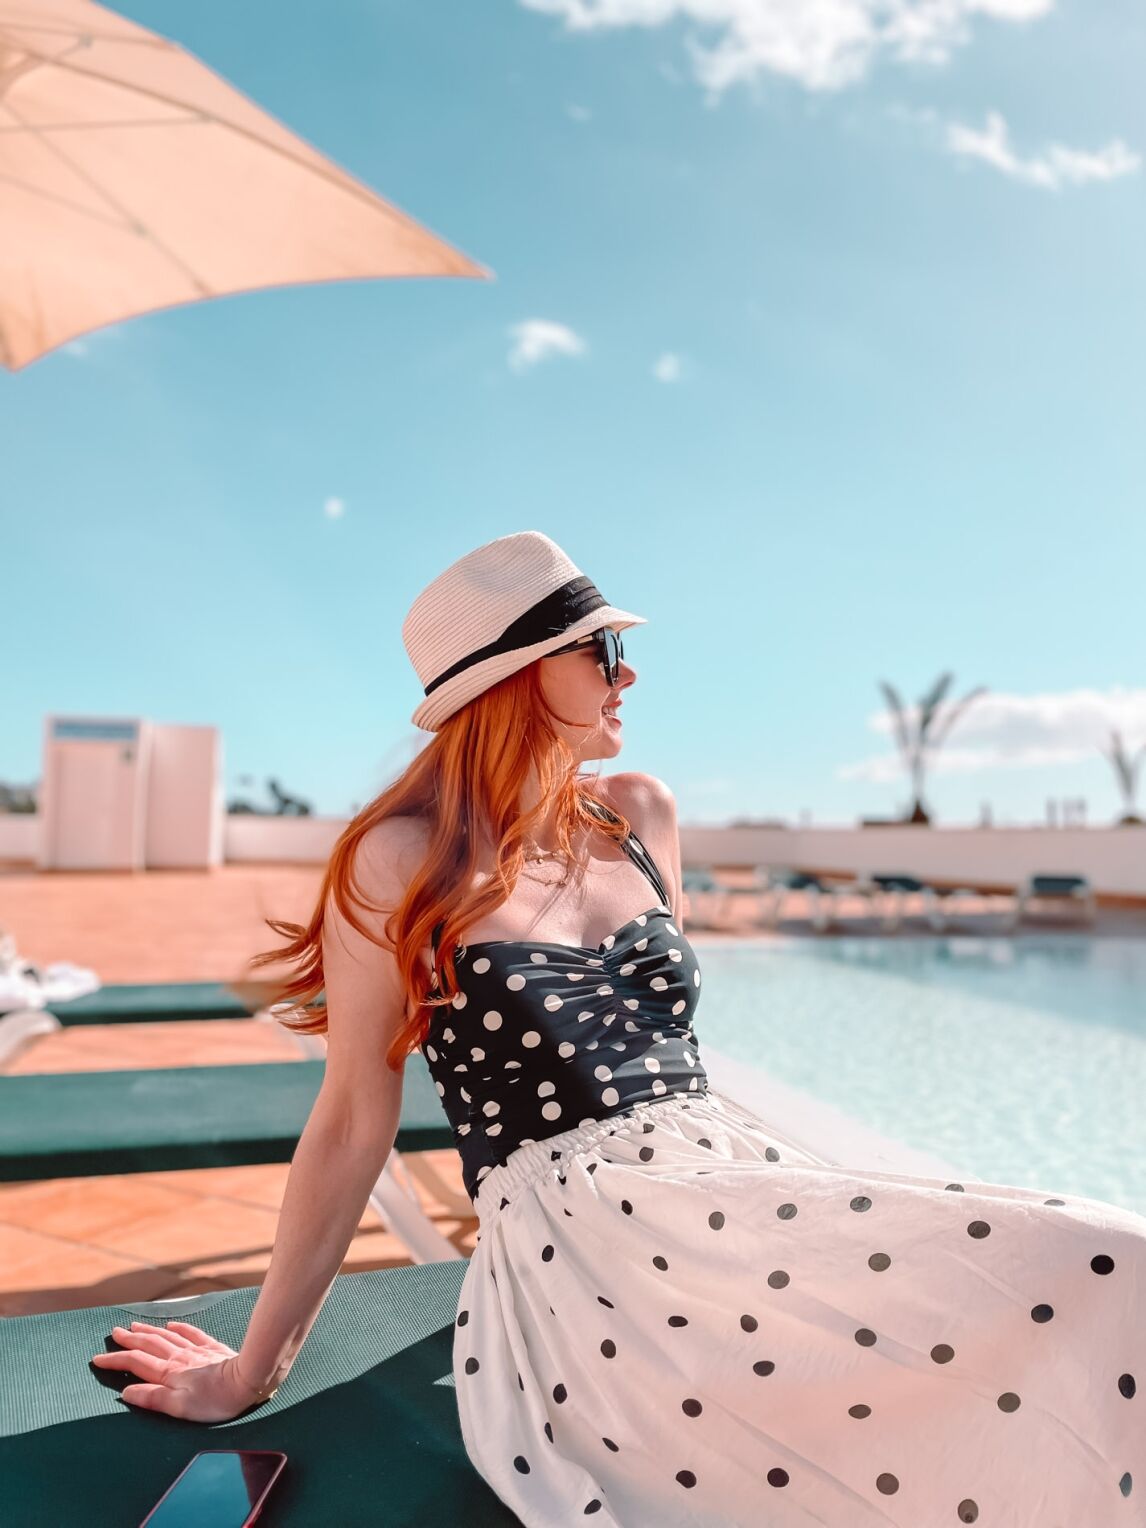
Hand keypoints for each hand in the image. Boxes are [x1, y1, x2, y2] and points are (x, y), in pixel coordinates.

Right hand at [90, 1320, 276, 1421]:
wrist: (249, 1380)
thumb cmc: (215, 1400)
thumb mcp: (180, 1407)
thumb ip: (152, 1398)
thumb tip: (125, 1392)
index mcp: (168, 1373)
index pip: (135, 1364)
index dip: (115, 1360)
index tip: (97, 1357)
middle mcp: (179, 1358)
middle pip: (148, 1345)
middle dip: (129, 1340)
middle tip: (113, 1332)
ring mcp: (196, 1350)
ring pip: (166, 1337)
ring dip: (148, 1331)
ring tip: (134, 1325)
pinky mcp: (212, 1347)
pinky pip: (191, 1333)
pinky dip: (178, 1328)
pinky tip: (172, 1324)